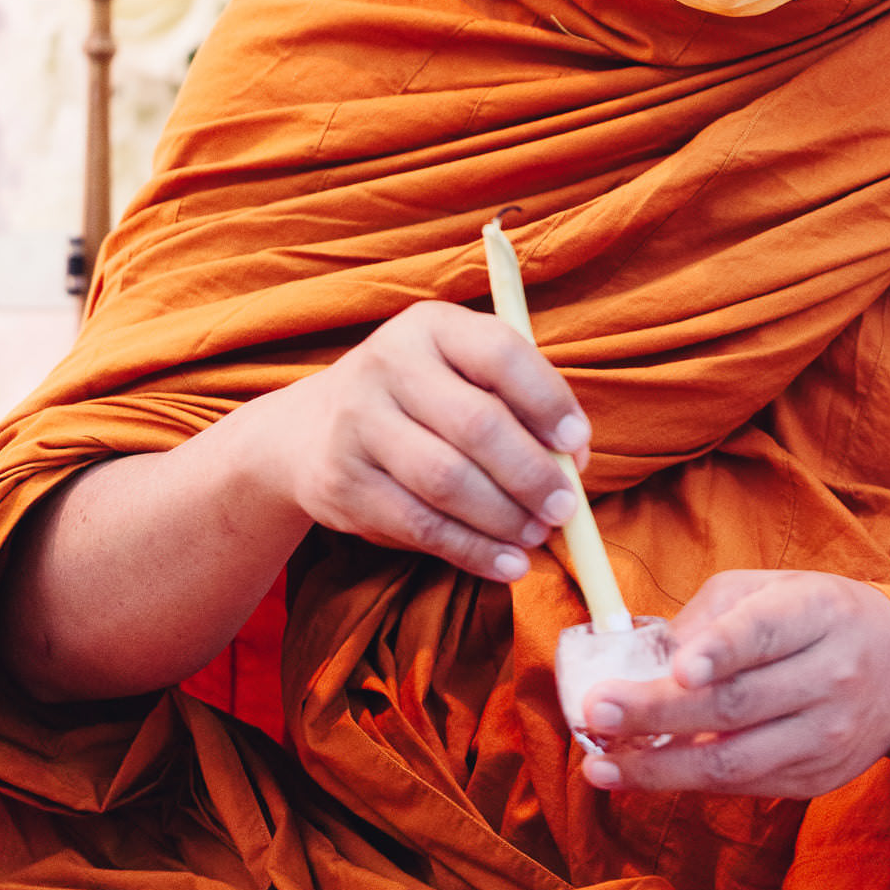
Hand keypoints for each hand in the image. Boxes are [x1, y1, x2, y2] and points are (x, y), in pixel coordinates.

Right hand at [264, 300, 589, 581]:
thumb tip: (574, 459)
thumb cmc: (419, 400)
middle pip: (475, 424)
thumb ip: (517, 403)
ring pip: (447, 481)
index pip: (499, 353)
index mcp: (431, 325)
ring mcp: (357, 423)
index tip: (578, 444)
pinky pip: (420, 526)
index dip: (547, 401)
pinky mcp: (341, 484)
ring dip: (505, 518)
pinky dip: (473, 550)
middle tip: (565, 508)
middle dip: (531, 474)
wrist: (310, 429)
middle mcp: (387, 364)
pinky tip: (507, 564)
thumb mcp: (460, 374)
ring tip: (539, 535)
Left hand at [578, 570, 889, 798]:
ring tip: (600, 765)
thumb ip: (711, 614)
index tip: (677, 668)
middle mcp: (829, 676)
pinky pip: (742, 788)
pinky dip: (685, 786)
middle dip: (659, 713)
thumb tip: (643, 657)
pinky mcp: (816, 780)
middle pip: (737, 704)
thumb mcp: (773, 589)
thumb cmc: (815, 617)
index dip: (720, 650)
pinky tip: (638, 779)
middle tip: (597, 711)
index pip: (766, 632)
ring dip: (659, 768)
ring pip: (735, 762)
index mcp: (817, 612)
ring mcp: (825, 736)